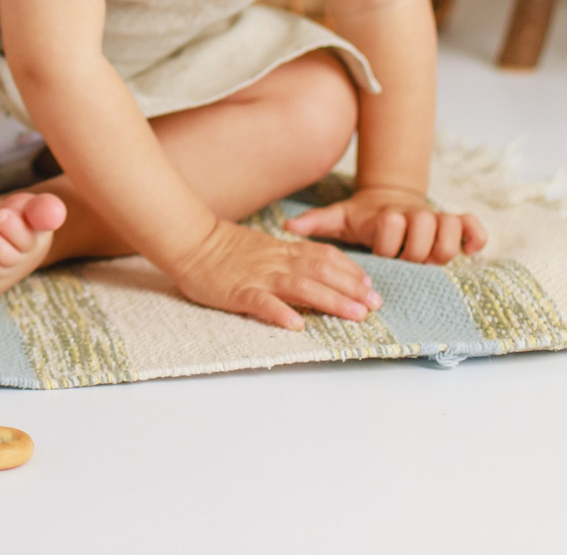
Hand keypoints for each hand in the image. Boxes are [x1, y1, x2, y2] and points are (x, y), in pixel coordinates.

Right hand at [166, 218, 381, 330]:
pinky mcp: (238, 292)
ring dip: (331, 301)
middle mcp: (277, 262)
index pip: (324, 257)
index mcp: (283, 251)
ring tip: (354, 315)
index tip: (370, 286)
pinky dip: (279, 313)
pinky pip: (261, 303)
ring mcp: (258, 277)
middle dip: (351, 289)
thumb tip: (317, 271)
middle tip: (375, 306)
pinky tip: (296, 326)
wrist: (191, 241)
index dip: (350, 271)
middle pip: (321, 273)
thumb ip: (289, 258)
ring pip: (301, 287)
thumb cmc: (225, 247)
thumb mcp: (264, 247)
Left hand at [284, 185, 486, 264]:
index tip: (379, 252)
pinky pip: (473, 227)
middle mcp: (414, 216)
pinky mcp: (454, 224)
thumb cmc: (363, 217)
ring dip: (444, 245)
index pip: (391, 226)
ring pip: (450, 229)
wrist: (388, 199)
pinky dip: (475, 237)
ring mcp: (436, 219)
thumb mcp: (341, 218)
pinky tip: (471, 251)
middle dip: (416, 247)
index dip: (387, 244)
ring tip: (431, 257)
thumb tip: (288, 225)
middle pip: (426, 227)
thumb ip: (318, 222)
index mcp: (387, 216)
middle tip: (407, 258)